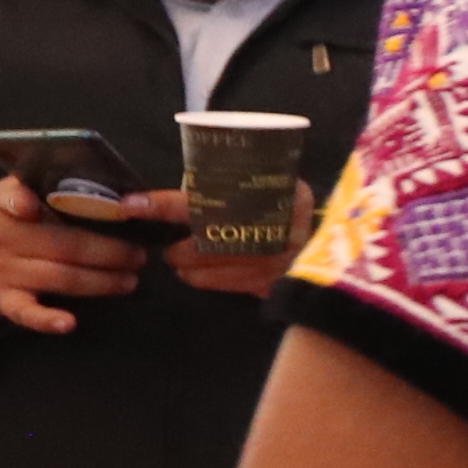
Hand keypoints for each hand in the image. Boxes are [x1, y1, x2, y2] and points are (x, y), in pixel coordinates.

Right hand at [0, 176, 145, 333]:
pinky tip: (69, 324)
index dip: (20, 202)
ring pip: (58, 277)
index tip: (32, 205)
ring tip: (130, 280)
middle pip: (62, 245)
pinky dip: (47, 320)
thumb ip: (38, 184)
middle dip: (107, 252)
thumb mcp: (10, 192)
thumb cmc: (5, 218)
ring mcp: (1, 272)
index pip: (10, 199)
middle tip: (139, 255)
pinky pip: (26, 312)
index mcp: (2, 207)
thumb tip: (80, 170)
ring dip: (99, 282)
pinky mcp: (2, 300)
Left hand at [131, 184, 316, 297]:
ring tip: (182, 258)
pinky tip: (200, 273)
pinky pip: (221, 284)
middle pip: (204, 240)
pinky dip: (203, 278)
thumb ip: (238, 183)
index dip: (164, 203)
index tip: (131, 204)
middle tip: (170, 244)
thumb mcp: (276, 183)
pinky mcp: (272, 284)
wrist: (335, 247)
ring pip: (206, 266)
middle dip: (179, 246)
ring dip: (186, 263)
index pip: (207, 199)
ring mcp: (277, 261)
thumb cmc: (293, 207)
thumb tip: (185, 186)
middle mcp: (278, 229)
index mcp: (276, 192)